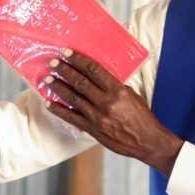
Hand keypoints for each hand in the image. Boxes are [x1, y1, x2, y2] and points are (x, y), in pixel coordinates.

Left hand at [42, 49, 182, 175]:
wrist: (147, 142)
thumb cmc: (142, 117)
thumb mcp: (132, 95)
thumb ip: (114, 87)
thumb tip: (96, 78)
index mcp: (118, 90)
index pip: (94, 70)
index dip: (78, 59)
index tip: (66, 52)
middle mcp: (106, 102)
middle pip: (80, 82)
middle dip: (64, 70)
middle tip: (52, 63)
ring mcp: (98, 116)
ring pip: (73, 98)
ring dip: (58, 87)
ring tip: (47, 79)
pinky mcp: (93, 129)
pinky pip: (71, 117)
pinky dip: (58, 109)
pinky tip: (49, 103)